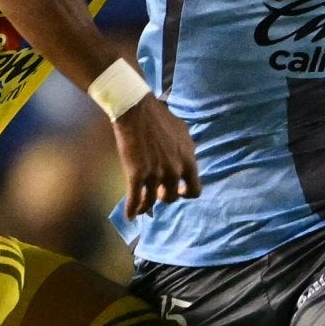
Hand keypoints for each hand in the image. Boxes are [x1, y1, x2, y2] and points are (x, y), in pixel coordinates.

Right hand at [111, 96, 200, 219]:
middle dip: (164, 195)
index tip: (179, 191)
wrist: (136, 110)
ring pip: (152, 201)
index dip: (186, 194)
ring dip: (147, 205)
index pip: (195, 189)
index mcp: (188, 159)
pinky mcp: (136, 174)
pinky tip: (130, 215)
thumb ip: (186, 150)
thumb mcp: (182, 132)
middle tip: (156, 190)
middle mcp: (174, 170)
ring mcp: (155, 173)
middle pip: (172, 197)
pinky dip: (132, 210)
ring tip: (142, 205)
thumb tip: (186, 158)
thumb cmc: (159, 116)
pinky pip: (134, 199)